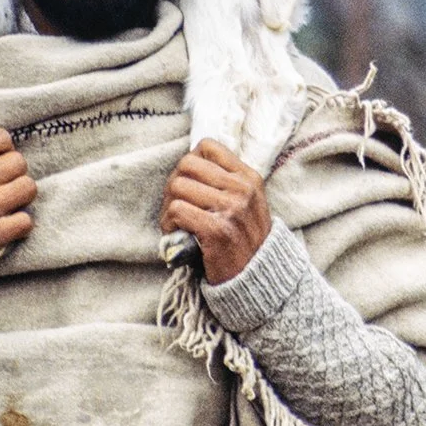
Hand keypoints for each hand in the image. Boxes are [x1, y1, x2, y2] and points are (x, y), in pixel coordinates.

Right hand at [0, 129, 35, 325]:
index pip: (1, 138)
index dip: (4, 150)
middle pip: (19, 162)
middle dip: (14, 174)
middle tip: (4, 186)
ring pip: (28, 188)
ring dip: (20, 198)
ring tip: (9, 205)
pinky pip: (25, 221)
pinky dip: (19, 225)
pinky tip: (7, 227)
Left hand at [160, 139, 271, 284]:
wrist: (257, 278)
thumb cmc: (244, 240)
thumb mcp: (247, 203)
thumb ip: (226, 181)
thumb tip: (190, 162)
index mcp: (248, 178)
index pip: (207, 147)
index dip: (190, 163)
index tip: (190, 184)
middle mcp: (242, 189)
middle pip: (187, 164)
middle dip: (174, 184)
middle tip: (176, 204)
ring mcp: (231, 209)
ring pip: (178, 186)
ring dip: (168, 206)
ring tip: (175, 222)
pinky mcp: (217, 230)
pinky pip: (176, 210)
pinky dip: (169, 222)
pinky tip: (178, 232)